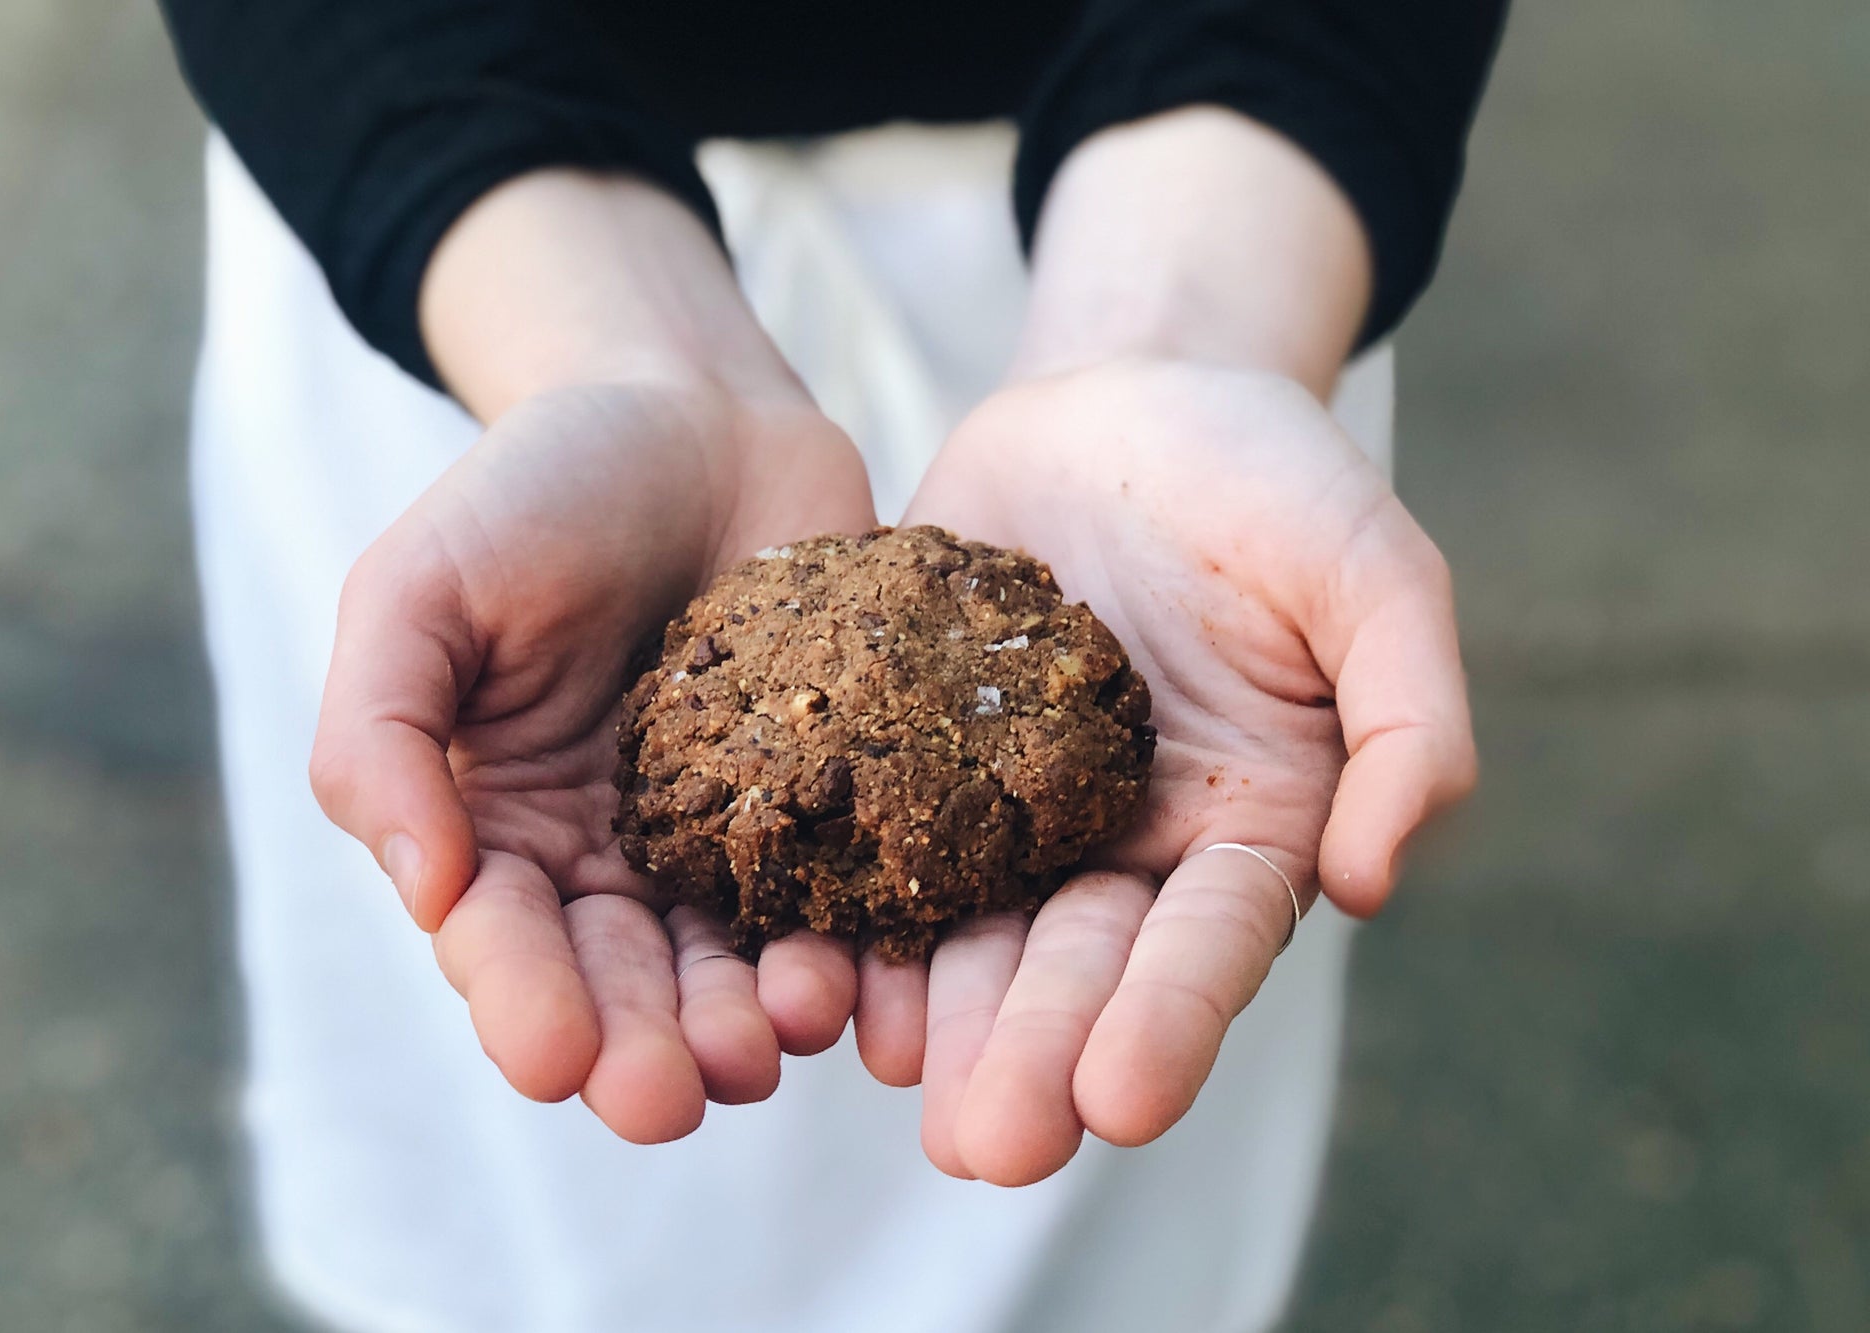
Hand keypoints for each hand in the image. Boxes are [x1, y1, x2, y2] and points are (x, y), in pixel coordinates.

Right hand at [310, 376, 877, 1141]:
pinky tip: (858, 983)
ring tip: (772, 1042)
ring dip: (744, 1021)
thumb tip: (427, 890)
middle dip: (641, 1047)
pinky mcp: (825, 806)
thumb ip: (383, 733)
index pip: (500, 943)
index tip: (558, 1058)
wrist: (692, 411)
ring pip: (730, 965)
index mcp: (496, 826)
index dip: (523, 1004)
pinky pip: (839, 899)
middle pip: (620, 982)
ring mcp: (724, 841)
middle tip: (670, 1096)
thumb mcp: (417, 587)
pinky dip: (850, 951)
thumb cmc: (537, 488)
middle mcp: (607, 860)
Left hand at [852, 360, 1475, 1183]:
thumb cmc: (1271, 476)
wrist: (1126, 397)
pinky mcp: (912, 754)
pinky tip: (813, 970)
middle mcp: (1128, 843)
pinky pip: (879, 839)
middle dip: (1039, 1054)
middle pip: (1083, 964)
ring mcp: (1012, 807)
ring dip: (940, 1017)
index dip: (1171, 1021)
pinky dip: (853, 910)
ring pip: (976, 930)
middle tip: (986, 1146)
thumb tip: (1375, 880)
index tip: (1119, 1103)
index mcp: (1248, 821)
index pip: (1213, 941)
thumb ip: (1408, 714)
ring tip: (895, 1084)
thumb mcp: (1372, 567)